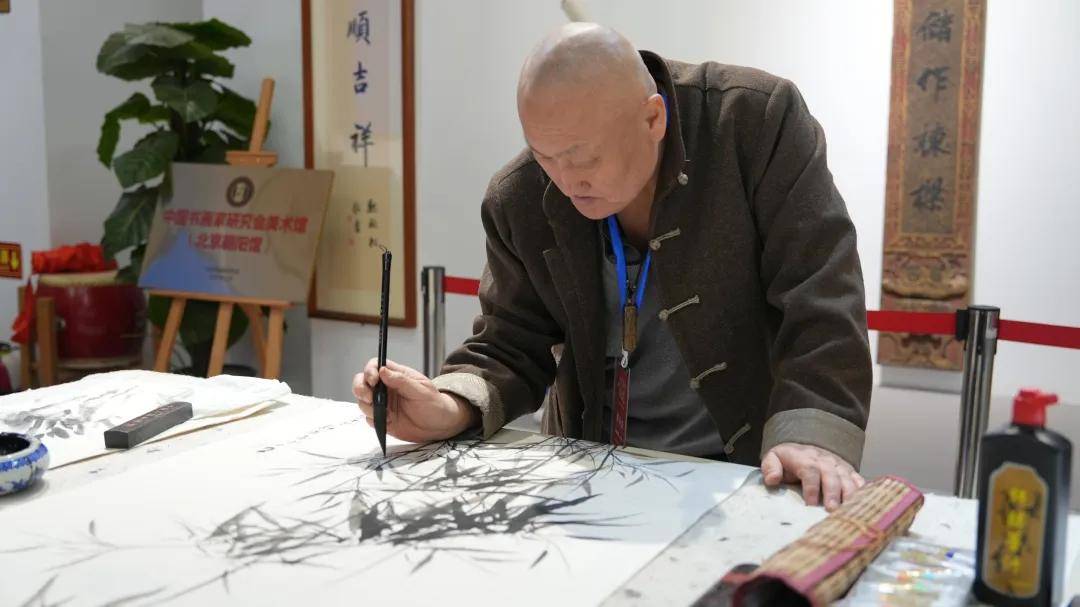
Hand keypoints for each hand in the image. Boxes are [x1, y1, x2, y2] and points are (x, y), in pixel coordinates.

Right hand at [352, 359, 479, 442]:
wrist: (440, 425)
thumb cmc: (434, 403)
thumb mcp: (421, 389)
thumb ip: (401, 381)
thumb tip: (382, 371)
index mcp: (395, 376)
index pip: (375, 366)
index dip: (369, 371)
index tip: (373, 380)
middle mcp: (385, 388)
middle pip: (361, 382)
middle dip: (360, 389)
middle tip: (370, 398)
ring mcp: (382, 404)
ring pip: (362, 401)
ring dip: (368, 407)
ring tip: (386, 413)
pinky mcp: (382, 419)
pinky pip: (369, 419)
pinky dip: (374, 420)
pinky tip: (389, 421)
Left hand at [761, 442, 864, 511]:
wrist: (803, 446)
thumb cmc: (788, 459)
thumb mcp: (773, 458)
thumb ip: (770, 467)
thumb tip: (772, 479)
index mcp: (805, 458)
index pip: (810, 471)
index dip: (811, 487)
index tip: (810, 504)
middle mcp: (824, 460)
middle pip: (831, 475)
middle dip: (832, 493)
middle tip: (832, 510)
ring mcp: (838, 465)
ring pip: (847, 478)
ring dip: (849, 494)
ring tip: (849, 511)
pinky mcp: (848, 471)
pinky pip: (858, 479)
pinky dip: (863, 490)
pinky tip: (865, 503)